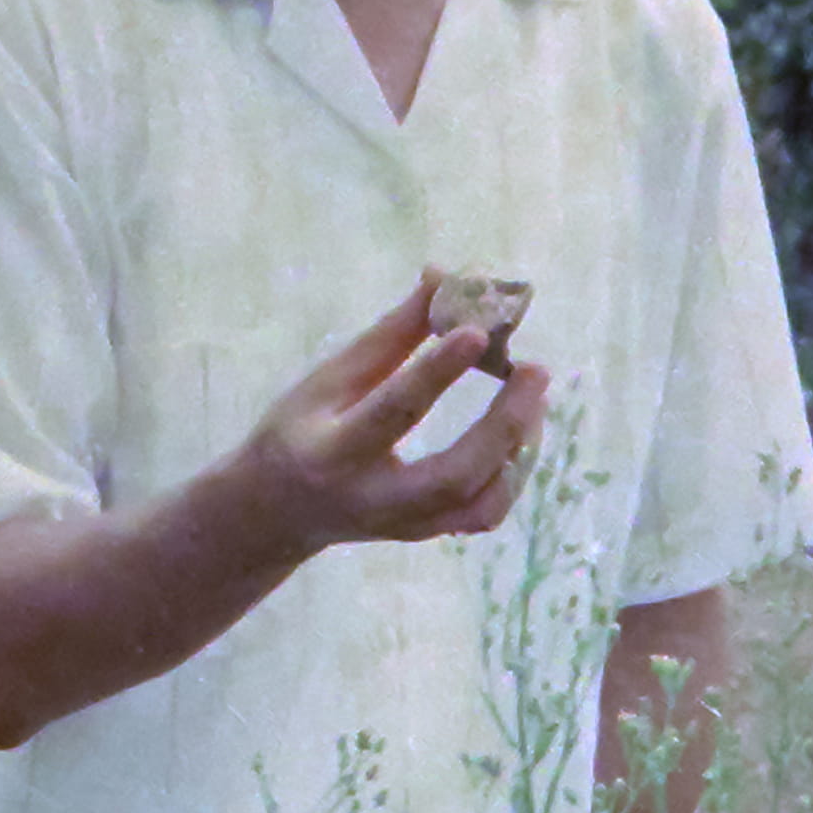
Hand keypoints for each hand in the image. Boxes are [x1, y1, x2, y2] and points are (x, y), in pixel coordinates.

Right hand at [223, 276, 550, 558]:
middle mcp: (371, 497)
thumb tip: (445, 277)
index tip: (478, 331)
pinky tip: (518, 434)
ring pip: (479, 503)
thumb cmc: (300, 428)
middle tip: (535, 370)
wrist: (277, 510)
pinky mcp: (426, 534)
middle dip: (503, 423)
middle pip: (452, 475)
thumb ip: (391, 334)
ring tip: (532, 395)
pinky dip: (513, 473)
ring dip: (518, 446)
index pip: (392, 411)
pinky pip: (484, 514)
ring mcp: (404, 525)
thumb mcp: (330, 377)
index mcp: (333, 450)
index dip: (436, 371)